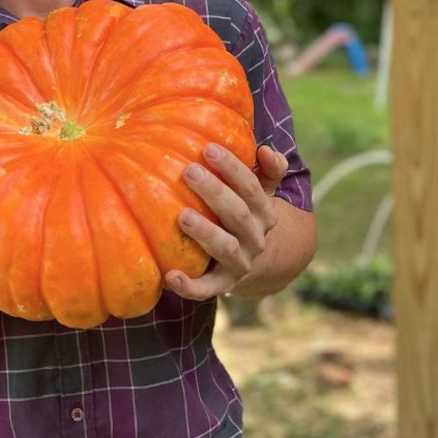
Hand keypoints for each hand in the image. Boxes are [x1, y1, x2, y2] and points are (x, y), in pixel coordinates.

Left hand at [164, 143, 288, 300]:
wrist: (252, 260)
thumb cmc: (244, 212)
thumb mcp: (259, 191)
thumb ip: (268, 170)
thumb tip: (266, 149)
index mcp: (264, 212)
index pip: (251, 187)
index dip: (232, 167)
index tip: (208, 148)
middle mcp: (255, 238)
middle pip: (237, 214)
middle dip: (214, 191)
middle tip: (189, 171)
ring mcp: (240, 263)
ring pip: (225, 248)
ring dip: (205, 232)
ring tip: (183, 216)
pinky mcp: (222, 284)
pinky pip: (206, 289)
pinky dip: (189, 286)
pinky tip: (170, 276)